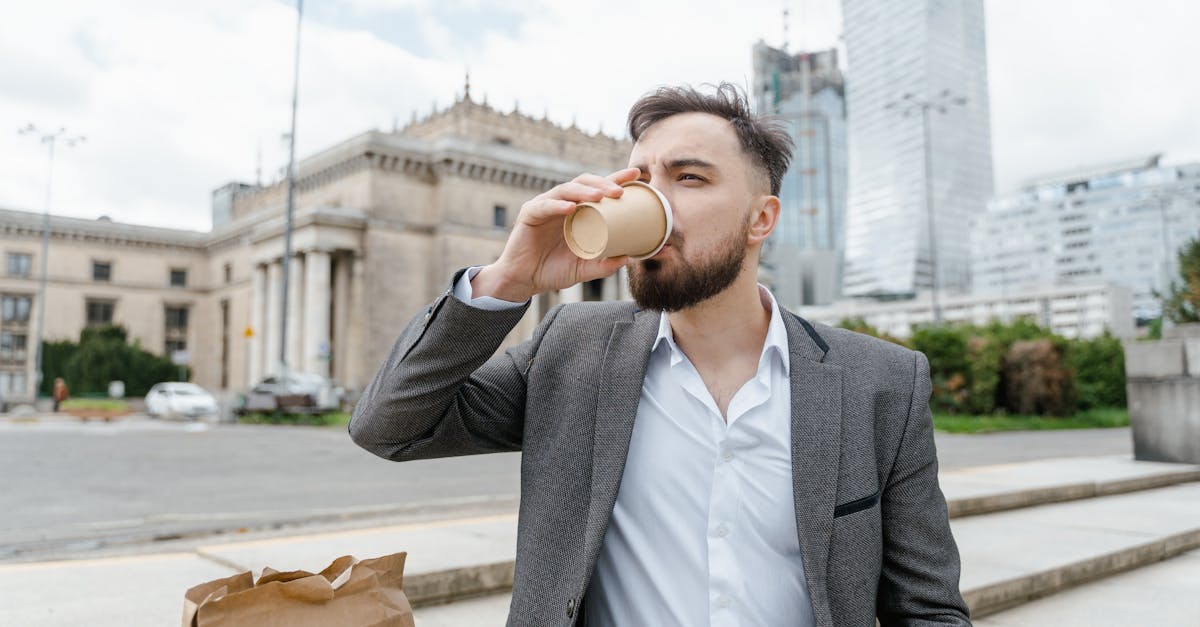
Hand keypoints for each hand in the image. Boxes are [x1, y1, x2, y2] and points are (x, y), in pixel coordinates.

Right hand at [472, 167, 640, 301]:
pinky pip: (544, 206)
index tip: (635, 173)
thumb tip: (629, 258)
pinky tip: (571, 208)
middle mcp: (562, 204)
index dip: (615, 179)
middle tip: (619, 192)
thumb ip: (604, 265)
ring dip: (583, 191)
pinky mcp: (529, 215)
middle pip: (583, 183)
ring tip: (599, 196)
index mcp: (577, 212)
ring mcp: (545, 207)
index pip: (597, 189)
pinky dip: (557, 205)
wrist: (525, 281)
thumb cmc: (553, 270)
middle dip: (602, 183)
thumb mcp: (584, 269)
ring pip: (565, 189)